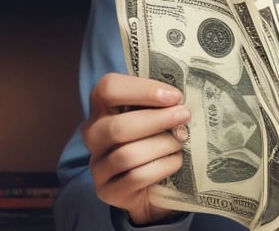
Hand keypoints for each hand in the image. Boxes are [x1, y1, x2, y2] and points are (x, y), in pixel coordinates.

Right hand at [81, 73, 190, 224]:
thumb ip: (161, 105)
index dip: (142, 89)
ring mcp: (98, 166)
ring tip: (180, 142)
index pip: (108, 88)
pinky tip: (176, 161)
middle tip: (184, 116)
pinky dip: (163, 167)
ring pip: (127, 154)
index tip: (174, 96)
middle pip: (117, 126)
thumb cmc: (156, 142)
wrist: (153, 186)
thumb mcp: (156, 118)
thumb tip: (179, 99)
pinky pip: (137, 177)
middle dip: (157, 120)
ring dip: (162, 145)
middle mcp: (93, 135)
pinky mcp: (108, 191)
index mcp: (102, 109)